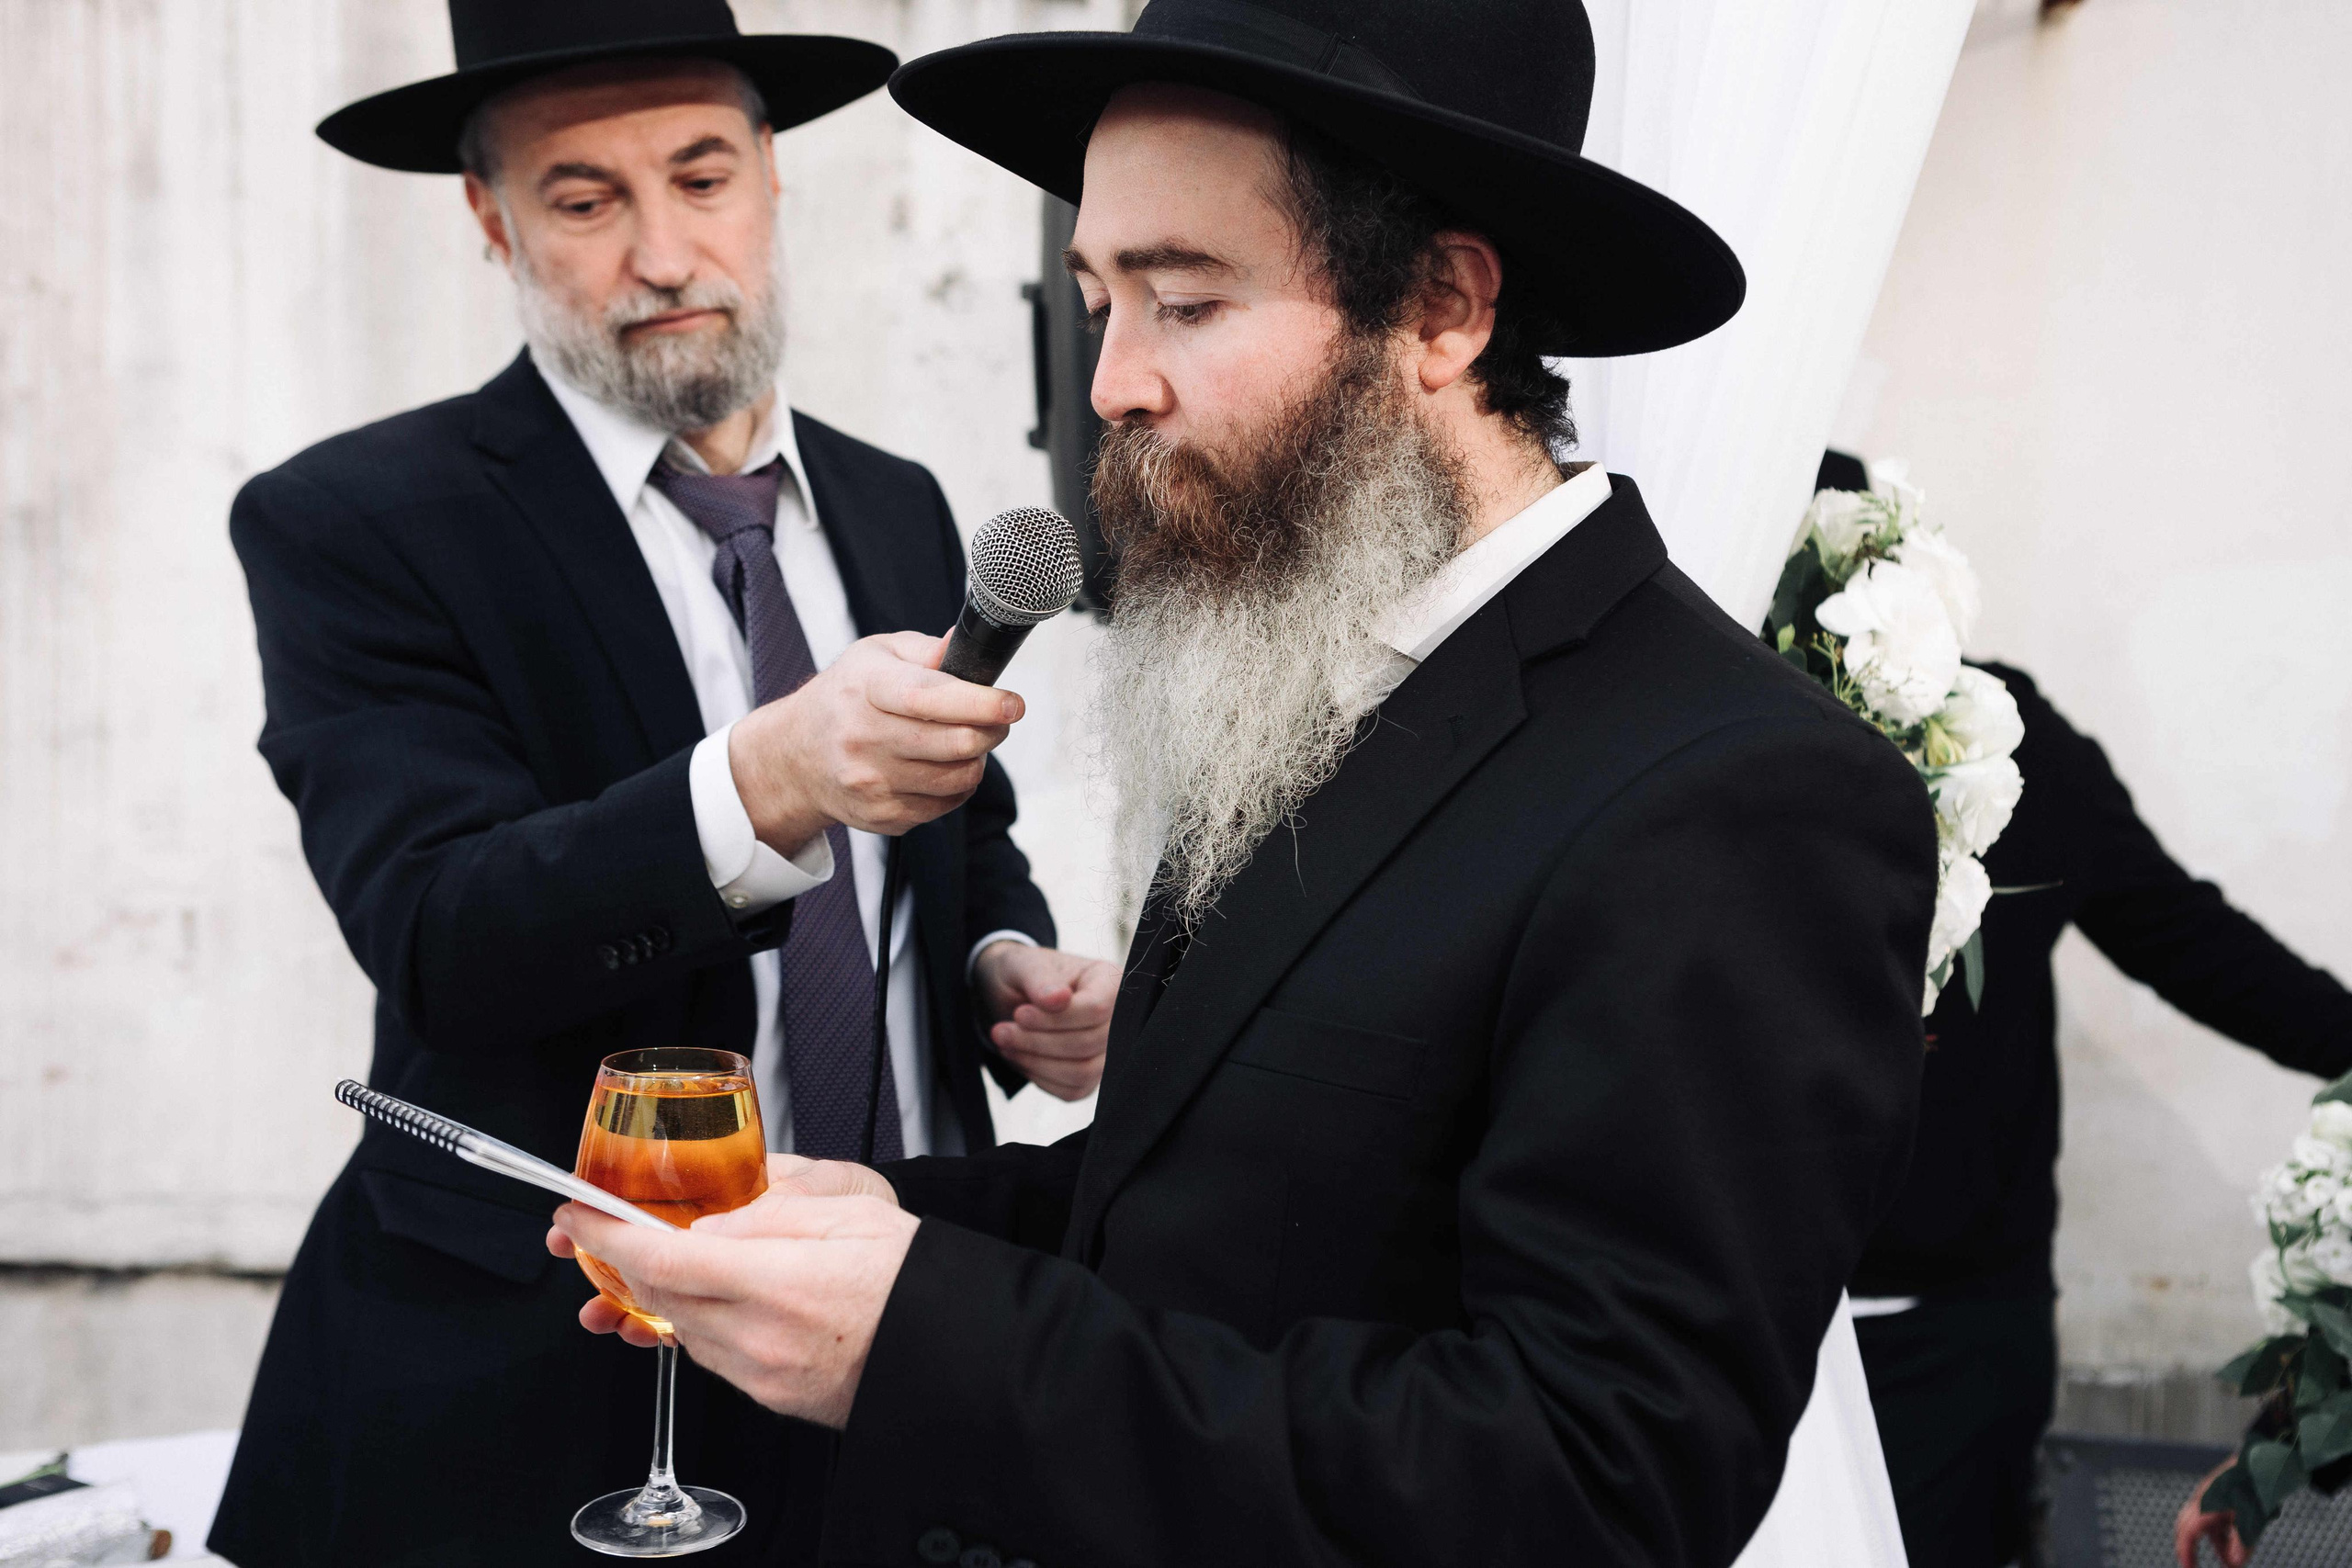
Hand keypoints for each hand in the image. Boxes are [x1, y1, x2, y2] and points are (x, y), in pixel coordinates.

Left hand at [551, 1193, 917, 1428]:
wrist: (952, 1347)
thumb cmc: (914, 1276)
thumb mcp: (850, 1210)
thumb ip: (772, 1209)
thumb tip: (711, 1219)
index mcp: (778, 1281)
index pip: (663, 1258)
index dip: (607, 1236)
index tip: (576, 1218)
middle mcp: (761, 1337)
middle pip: (659, 1297)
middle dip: (619, 1262)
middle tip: (601, 1233)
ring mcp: (763, 1374)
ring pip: (680, 1328)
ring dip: (654, 1294)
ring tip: (652, 1262)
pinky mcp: (771, 1395)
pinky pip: (711, 1355)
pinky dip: (694, 1321)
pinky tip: (706, 1298)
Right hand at [729, 631, 1021, 854]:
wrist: (796, 756)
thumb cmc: (846, 696)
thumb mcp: (875, 655)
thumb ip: (924, 651)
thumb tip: (964, 646)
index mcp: (866, 689)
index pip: (929, 699)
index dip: (980, 703)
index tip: (1013, 704)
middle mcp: (864, 738)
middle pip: (955, 743)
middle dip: (991, 729)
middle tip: (997, 718)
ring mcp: (871, 782)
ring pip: (958, 778)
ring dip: (977, 758)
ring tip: (967, 740)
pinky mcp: (882, 816)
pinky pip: (945, 805)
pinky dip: (957, 785)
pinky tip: (942, 766)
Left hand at [974, 943, 1117, 1099]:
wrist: (1012, 995)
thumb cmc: (1023, 973)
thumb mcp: (1023, 965)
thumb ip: (1041, 979)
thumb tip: (1058, 998)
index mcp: (1108, 981)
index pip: (1096, 1008)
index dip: (1055, 1018)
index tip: (1019, 1013)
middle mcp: (1117, 1017)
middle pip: (1089, 1043)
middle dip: (1038, 1042)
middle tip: (1001, 1031)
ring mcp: (1107, 1050)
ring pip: (1083, 1072)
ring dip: (1036, 1062)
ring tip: (1006, 1042)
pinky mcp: (1092, 1076)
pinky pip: (1073, 1090)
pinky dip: (1041, 1078)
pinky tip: (1021, 1057)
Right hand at [2176, 1461, 2249, 1567]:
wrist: (2263, 1459)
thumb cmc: (2255, 1487)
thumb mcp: (2252, 1520)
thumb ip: (2242, 1544)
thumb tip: (2235, 1564)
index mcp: (2204, 1507)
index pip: (2187, 1536)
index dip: (2187, 1555)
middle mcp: (2201, 1500)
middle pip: (2186, 1527)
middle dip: (2190, 1548)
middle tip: (2194, 1565)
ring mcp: (2209, 1494)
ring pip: (2201, 1523)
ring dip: (2213, 1542)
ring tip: (2230, 1559)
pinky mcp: (2219, 1492)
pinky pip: (2212, 1516)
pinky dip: (2220, 1532)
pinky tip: (2235, 1539)